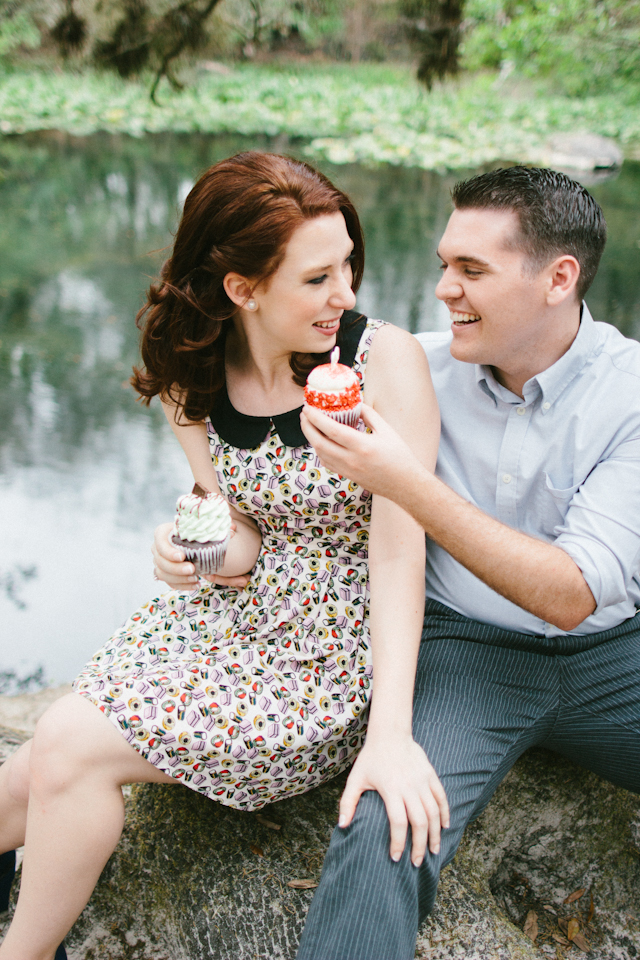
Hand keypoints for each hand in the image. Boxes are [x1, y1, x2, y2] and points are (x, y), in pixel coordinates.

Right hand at [151, 522, 250, 589]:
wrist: (193, 541)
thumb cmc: (196, 531)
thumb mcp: (203, 527)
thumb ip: (217, 527)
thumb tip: (233, 528)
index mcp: (163, 532)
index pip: (159, 540)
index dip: (168, 550)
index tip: (182, 556)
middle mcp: (158, 547)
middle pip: (160, 561)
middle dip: (176, 568)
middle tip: (193, 570)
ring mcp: (159, 561)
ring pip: (162, 573)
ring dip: (179, 579)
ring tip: (196, 579)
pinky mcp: (164, 573)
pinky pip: (169, 582)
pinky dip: (182, 585)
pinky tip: (195, 584)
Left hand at [300, 404, 422, 499]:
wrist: (405, 485)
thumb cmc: (400, 456)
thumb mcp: (387, 430)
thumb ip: (369, 415)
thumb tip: (354, 404)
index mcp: (362, 445)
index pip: (331, 429)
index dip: (316, 417)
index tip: (307, 407)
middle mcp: (351, 460)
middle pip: (319, 442)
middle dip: (307, 427)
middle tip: (303, 414)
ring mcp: (348, 470)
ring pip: (321, 454)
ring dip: (311, 438)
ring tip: (309, 425)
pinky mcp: (347, 476)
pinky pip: (327, 462)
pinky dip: (320, 450)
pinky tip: (321, 441)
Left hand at [339, 735, 448, 864]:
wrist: (390, 733)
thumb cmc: (370, 758)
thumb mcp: (355, 778)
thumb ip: (348, 802)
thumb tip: (342, 825)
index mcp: (391, 789)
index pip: (398, 822)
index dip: (398, 842)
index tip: (396, 858)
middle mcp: (409, 786)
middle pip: (420, 822)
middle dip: (420, 846)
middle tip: (417, 863)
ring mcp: (422, 780)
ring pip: (434, 812)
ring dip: (435, 834)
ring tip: (434, 851)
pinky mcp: (430, 775)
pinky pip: (441, 797)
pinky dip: (445, 813)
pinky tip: (444, 827)